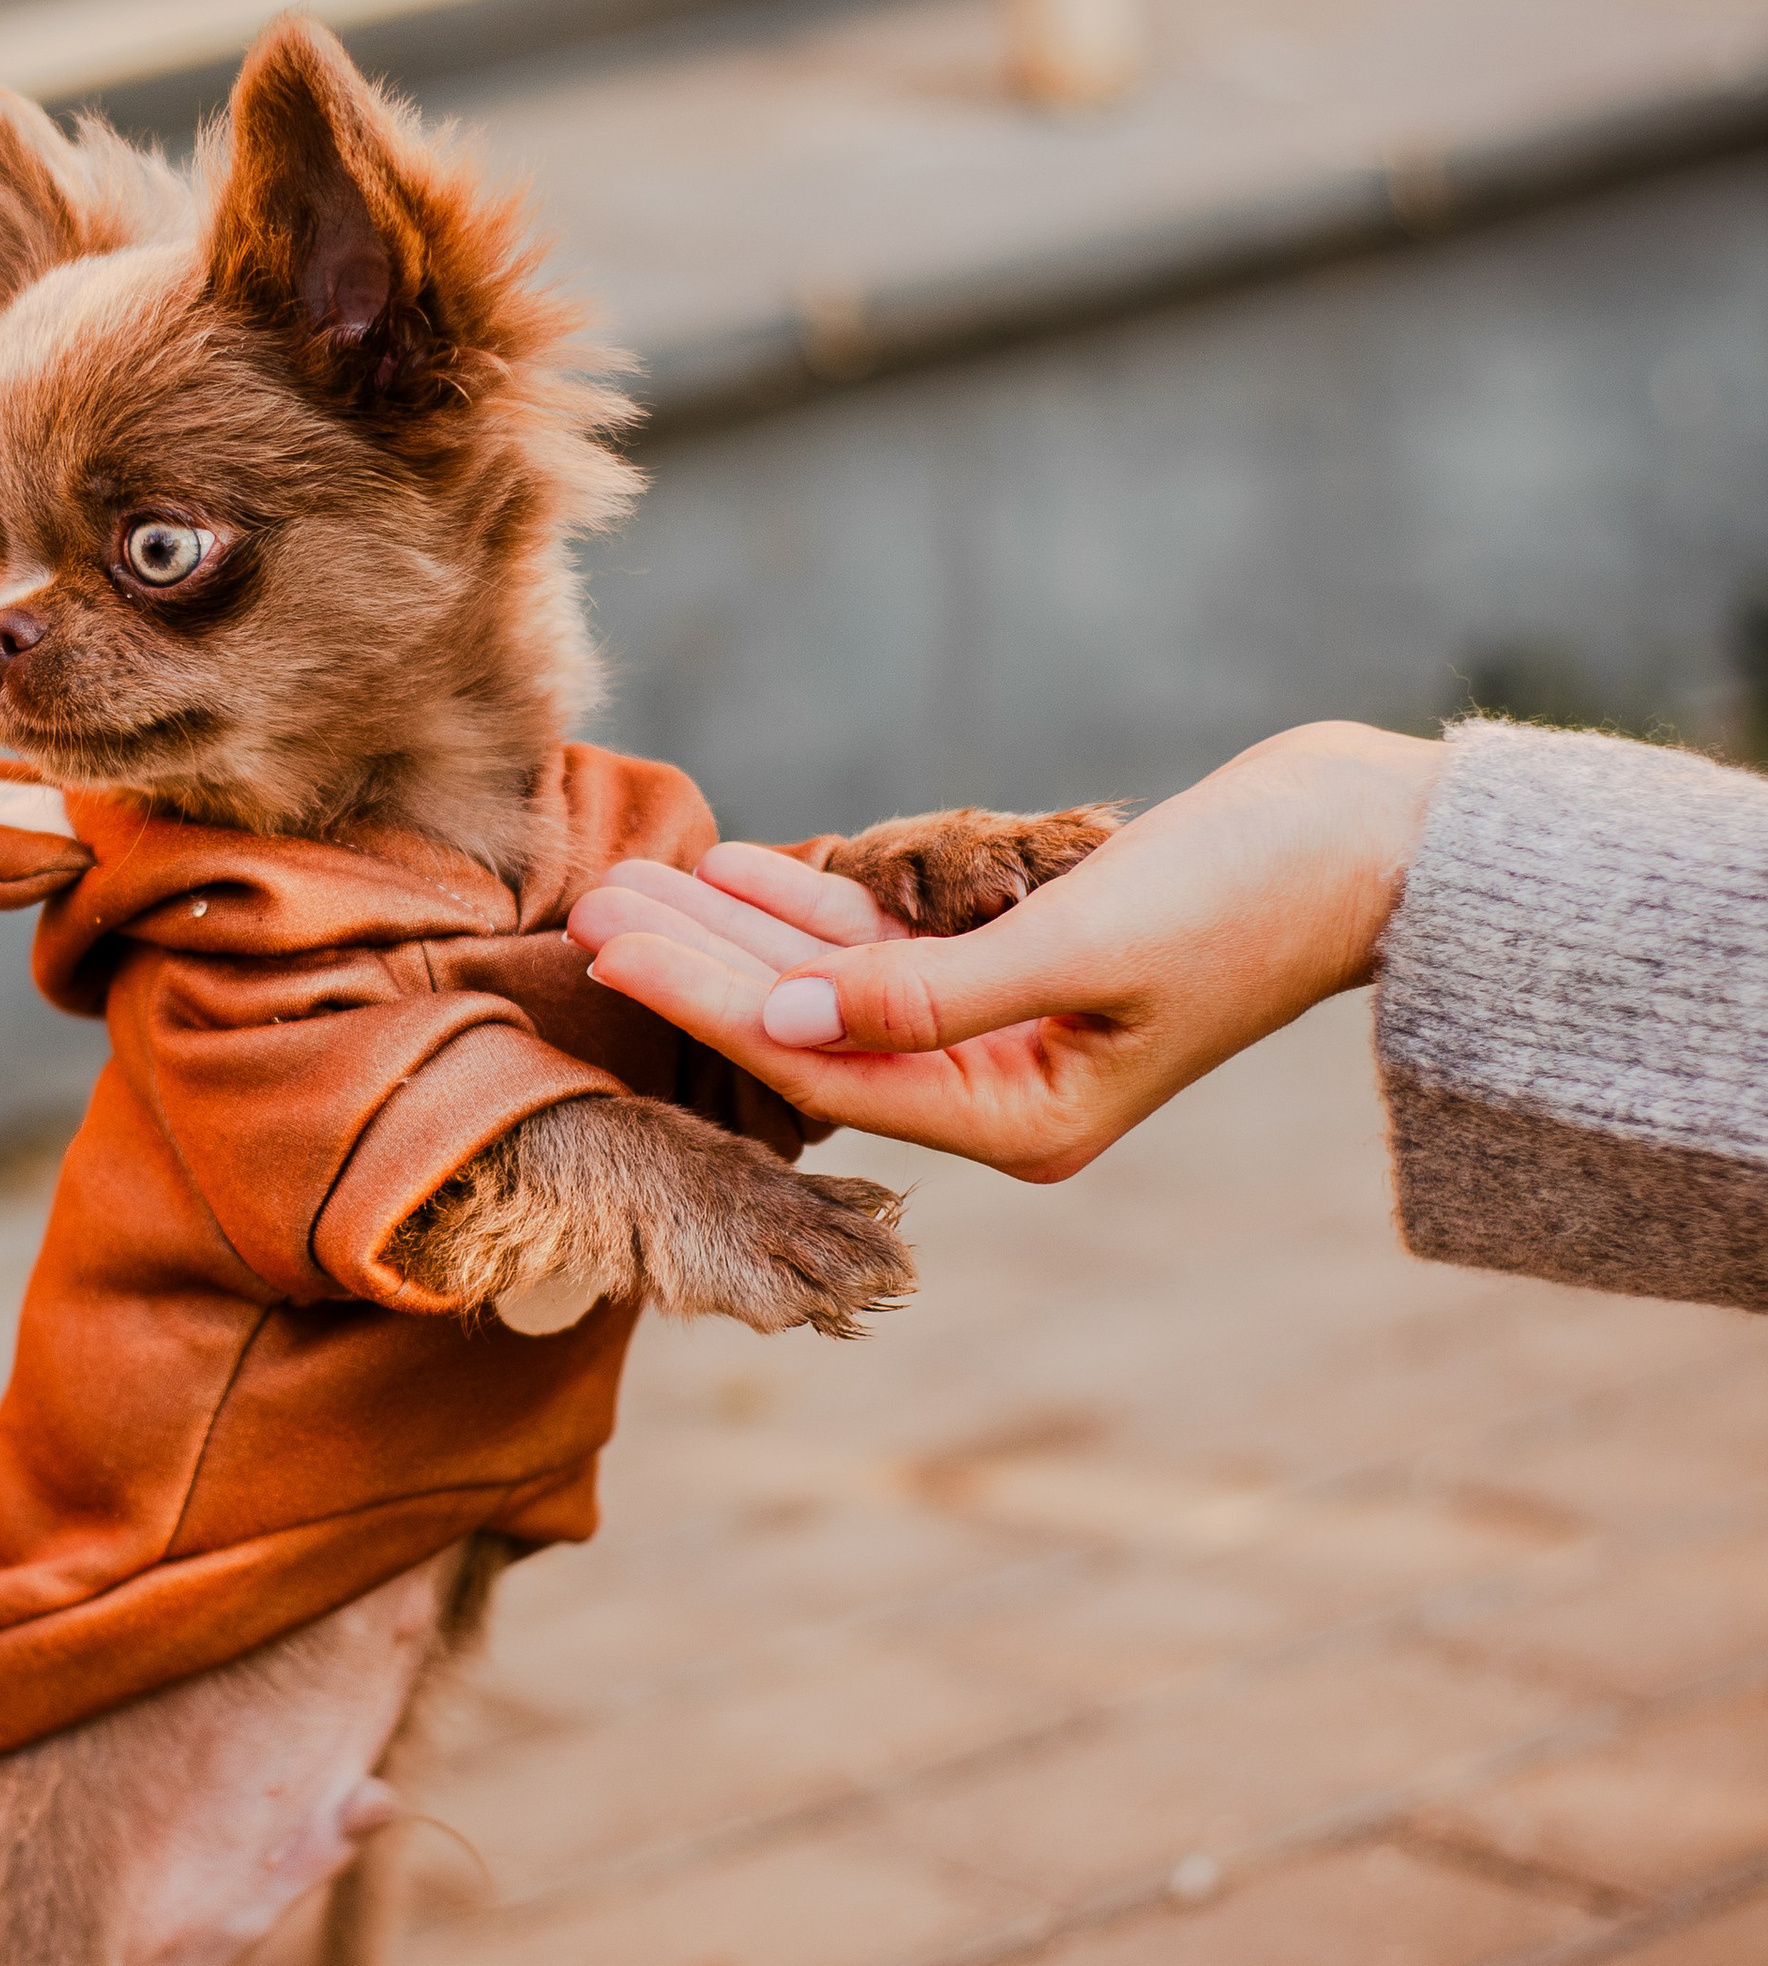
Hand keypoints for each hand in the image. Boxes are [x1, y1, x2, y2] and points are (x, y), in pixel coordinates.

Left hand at [567, 722, 1445, 1180]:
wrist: (1378, 842)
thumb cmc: (1256, 893)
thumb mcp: (1088, 944)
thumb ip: (928, 993)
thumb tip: (787, 1021)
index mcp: (1019, 1123)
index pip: (820, 1063)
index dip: (707, 1000)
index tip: (610, 943)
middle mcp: (1000, 1096)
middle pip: (810, 1033)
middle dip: (697, 970)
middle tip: (587, 911)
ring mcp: (1007, 1035)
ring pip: (837, 985)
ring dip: (738, 934)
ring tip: (632, 885)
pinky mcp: (1020, 968)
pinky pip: (889, 946)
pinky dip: (814, 907)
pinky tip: (734, 868)